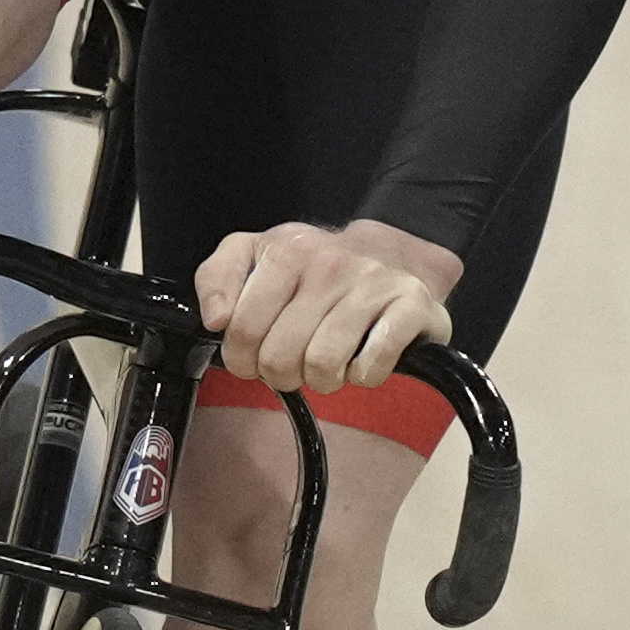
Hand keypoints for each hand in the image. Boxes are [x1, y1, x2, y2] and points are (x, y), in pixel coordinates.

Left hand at [188, 214, 464, 396]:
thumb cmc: (312, 268)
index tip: (251, 359)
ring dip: (321, 379)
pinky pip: (371, 367)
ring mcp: (374, 284)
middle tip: (290, 365)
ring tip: (325, 364)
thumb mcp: (254, 256)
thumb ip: (217, 278)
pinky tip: (360, 361)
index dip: (241, 358)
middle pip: (280, 355)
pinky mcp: (413, 307)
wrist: (389, 255)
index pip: (243, 327)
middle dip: (279, 374)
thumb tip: (216, 319)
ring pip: (323, 365)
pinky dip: (362, 376)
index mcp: (288, 249)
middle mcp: (330, 263)